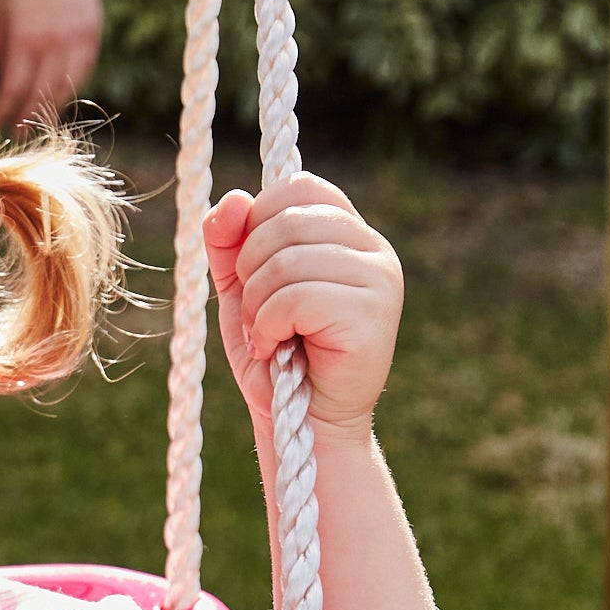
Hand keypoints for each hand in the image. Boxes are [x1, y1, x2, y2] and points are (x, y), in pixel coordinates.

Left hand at [0, 0, 103, 133]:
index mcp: (23, 37)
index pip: (12, 88)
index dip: (2, 110)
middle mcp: (52, 43)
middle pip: (39, 94)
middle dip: (26, 117)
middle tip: (16, 133)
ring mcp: (76, 40)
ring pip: (64, 88)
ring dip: (49, 109)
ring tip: (37, 122)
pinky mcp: (92, 34)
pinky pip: (82, 72)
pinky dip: (70, 87)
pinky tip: (58, 96)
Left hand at [202, 173, 402, 436]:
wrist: (303, 423)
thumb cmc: (277, 354)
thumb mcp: (241, 287)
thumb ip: (230, 242)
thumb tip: (233, 199)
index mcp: (347, 232)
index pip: (296, 186)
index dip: (257, 220)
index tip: (250, 270)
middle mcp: (373, 247)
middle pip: (285, 219)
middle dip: (249, 270)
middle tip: (256, 314)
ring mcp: (379, 277)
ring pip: (287, 258)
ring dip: (256, 304)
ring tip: (267, 335)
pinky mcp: (374, 312)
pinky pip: (296, 295)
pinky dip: (268, 325)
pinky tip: (279, 348)